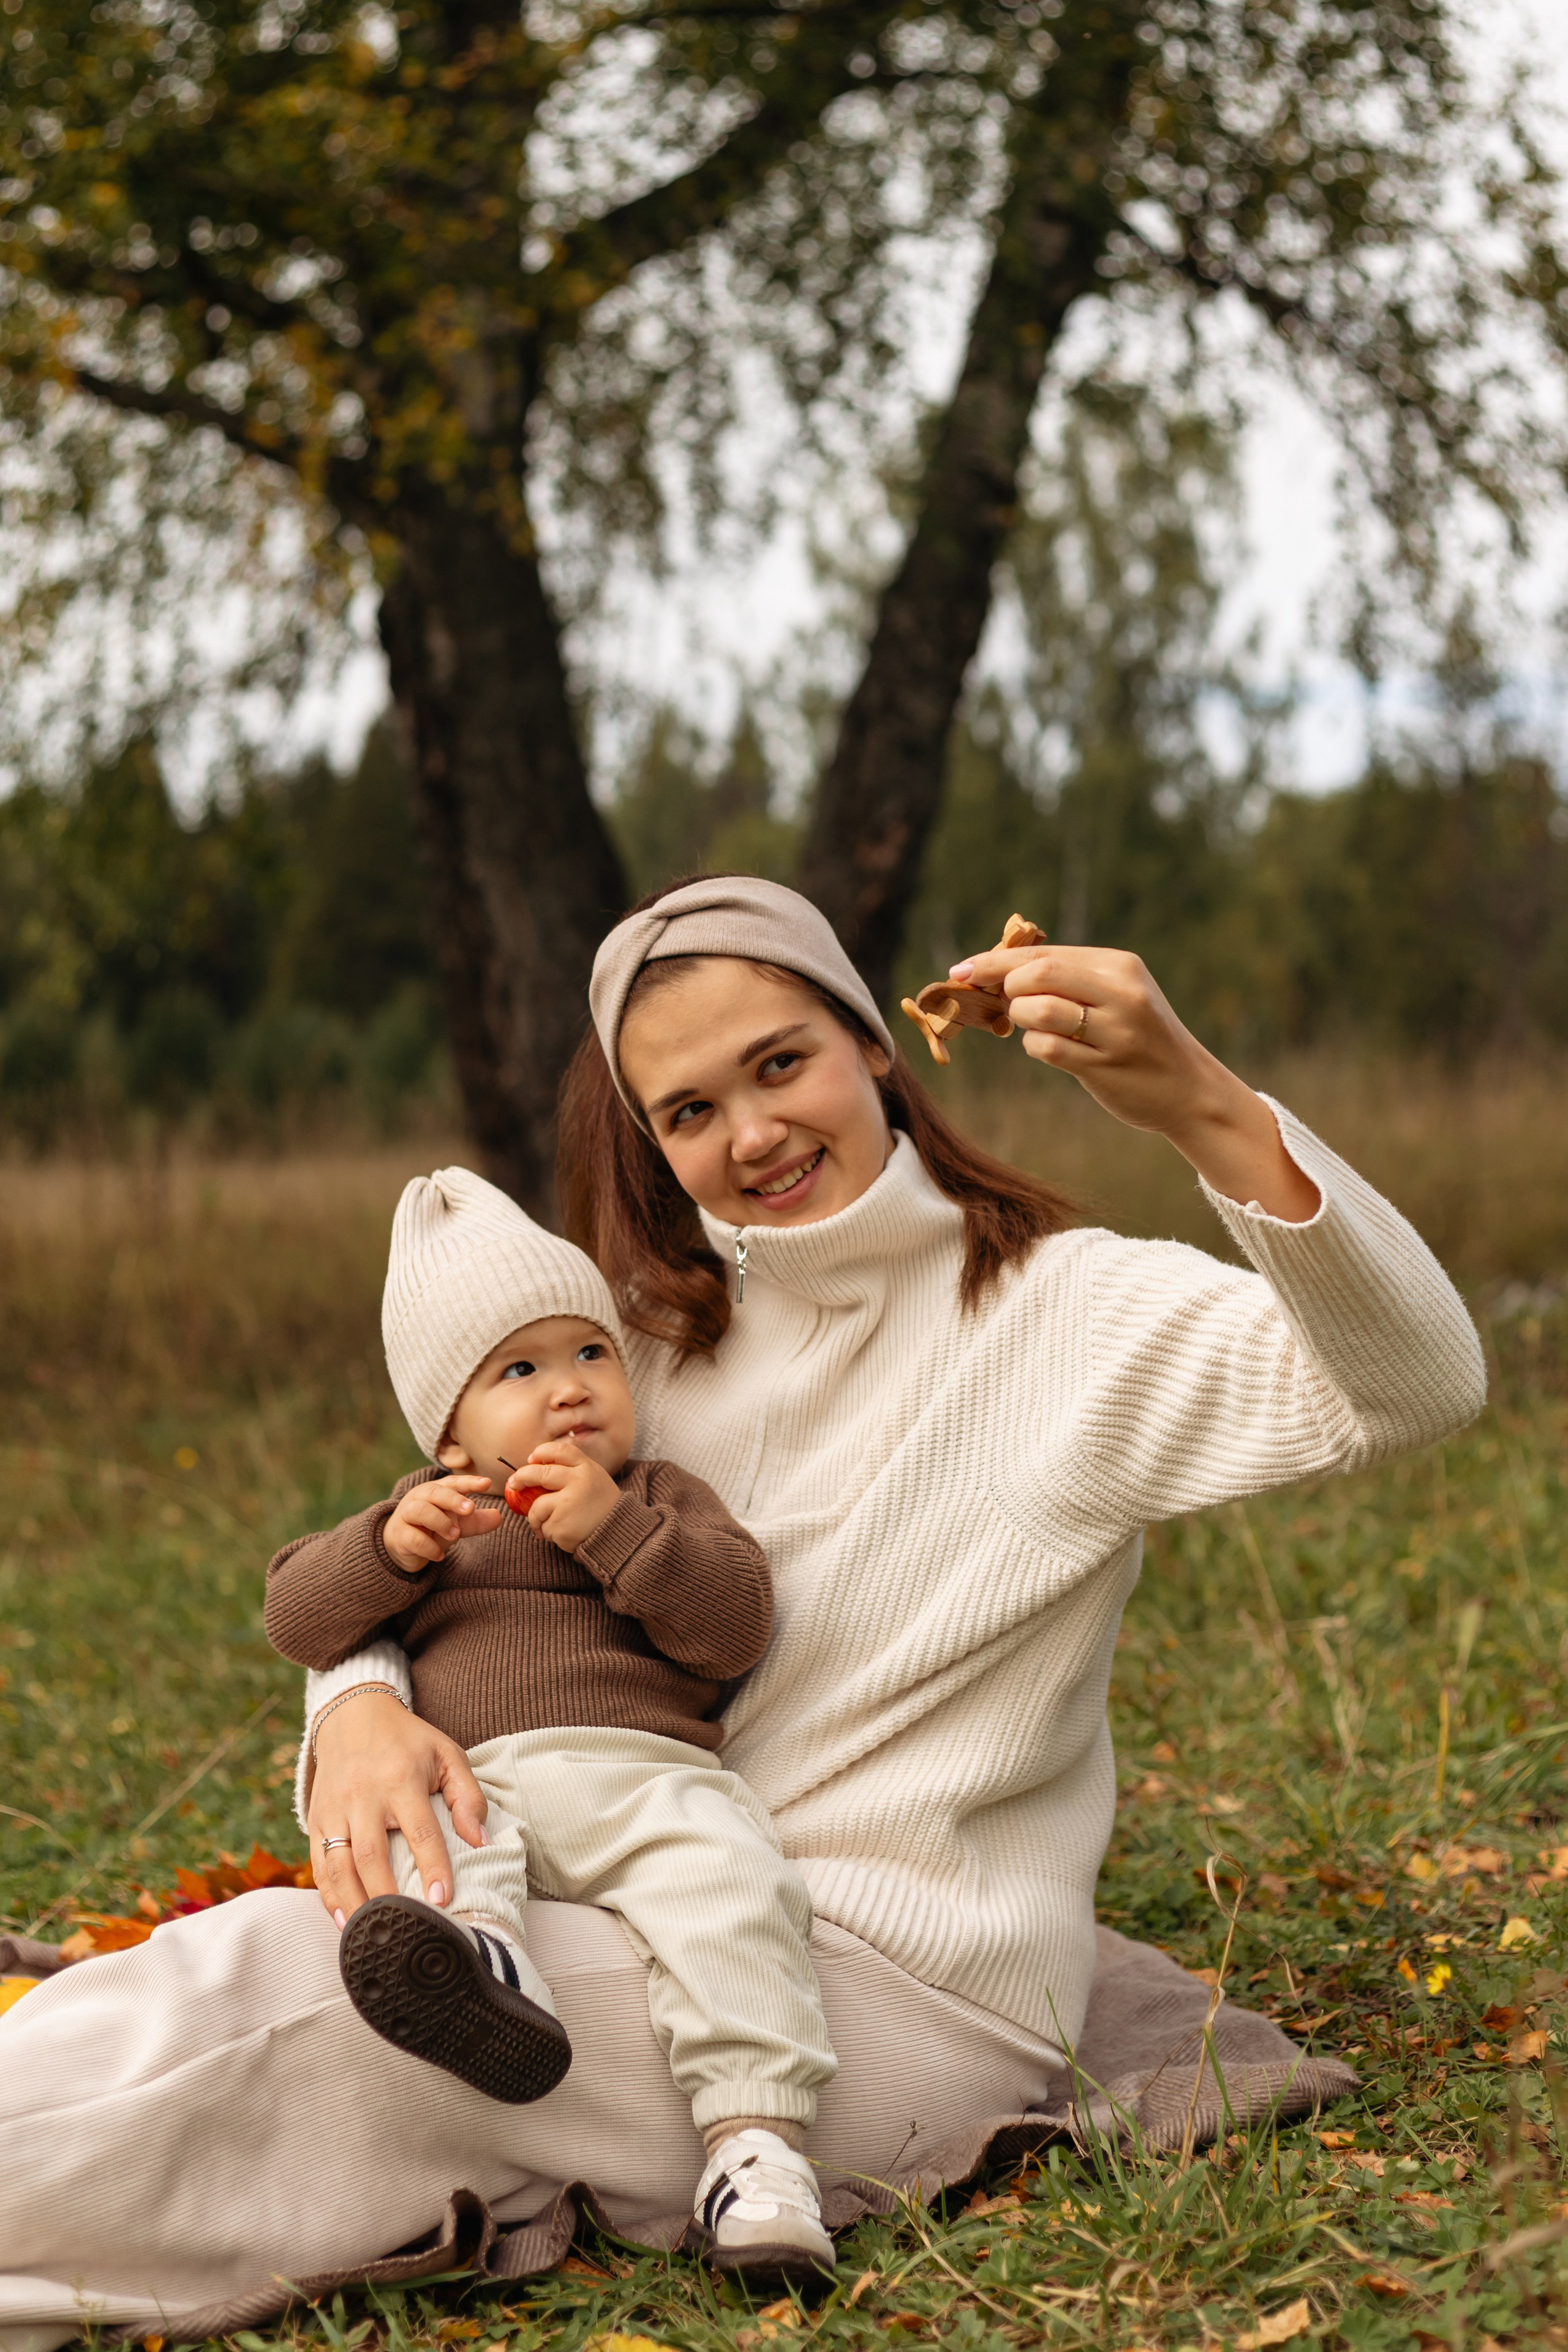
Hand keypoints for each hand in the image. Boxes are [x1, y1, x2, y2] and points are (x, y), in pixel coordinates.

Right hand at [306, 1688, 487, 1923]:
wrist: (353, 1715)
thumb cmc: (409, 1741)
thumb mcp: (447, 1754)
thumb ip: (467, 1797)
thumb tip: (482, 1842)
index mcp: (400, 1779)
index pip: (420, 1830)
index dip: (433, 1867)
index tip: (443, 1900)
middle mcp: (362, 1795)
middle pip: (371, 1856)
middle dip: (388, 1896)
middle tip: (406, 1927)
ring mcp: (333, 1809)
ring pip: (338, 1865)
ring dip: (354, 1904)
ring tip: (372, 1933)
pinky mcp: (315, 1819)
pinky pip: (318, 1864)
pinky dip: (329, 1896)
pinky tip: (345, 1920)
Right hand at [382, 1473, 502, 1572]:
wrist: (401, 1545)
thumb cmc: (432, 1528)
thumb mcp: (456, 1523)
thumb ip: (475, 1520)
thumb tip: (499, 1516)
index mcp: (435, 1491)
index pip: (453, 1483)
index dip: (469, 1482)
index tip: (487, 1483)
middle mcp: (419, 1498)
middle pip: (435, 1492)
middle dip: (453, 1499)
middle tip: (470, 1509)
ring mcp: (406, 1515)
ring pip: (421, 1510)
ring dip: (440, 1521)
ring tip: (455, 1535)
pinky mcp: (399, 1535)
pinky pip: (414, 1538)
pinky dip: (430, 1547)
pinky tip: (440, 1554)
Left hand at [508, 1440, 620, 1553]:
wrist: (617, 1534)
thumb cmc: (601, 1506)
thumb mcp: (594, 1479)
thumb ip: (572, 1471)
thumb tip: (536, 1466)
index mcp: (587, 1468)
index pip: (560, 1450)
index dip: (542, 1452)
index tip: (531, 1458)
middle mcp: (578, 1482)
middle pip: (539, 1473)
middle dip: (521, 1478)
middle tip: (513, 1484)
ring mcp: (568, 1503)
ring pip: (536, 1506)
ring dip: (536, 1517)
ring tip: (548, 1524)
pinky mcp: (561, 1525)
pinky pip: (543, 1527)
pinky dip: (547, 1532)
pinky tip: (562, 1534)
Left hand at [954, 942, 1319, 1221]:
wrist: (1188, 1088)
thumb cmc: (1140, 1037)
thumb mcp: (1117, 993)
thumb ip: (1068, 977)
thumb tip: (996, 969)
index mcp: (1120, 965)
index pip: (1043, 953)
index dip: (993, 961)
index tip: (961, 970)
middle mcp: (1121, 992)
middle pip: (1036, 974)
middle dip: (1004, 987)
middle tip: (999, 1002)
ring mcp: (1115, 1030)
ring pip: (1037, 1010)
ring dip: (1020, 1019)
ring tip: (1035, 1026)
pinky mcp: (1105, 1066)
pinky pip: (1046, 1048)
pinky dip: (1036, 1047)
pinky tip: (1053, 1049)